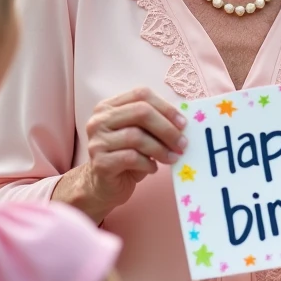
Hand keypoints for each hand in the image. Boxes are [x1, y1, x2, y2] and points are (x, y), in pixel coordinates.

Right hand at [59, 87, 187, 222]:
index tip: (183, 124)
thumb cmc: (127, 157)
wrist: (105, 186)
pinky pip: (131, 158)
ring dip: (161, 149)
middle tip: (183, 143)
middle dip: (167, 128)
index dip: (166, 107)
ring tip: (173, 158)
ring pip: (136, 136)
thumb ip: (154, 124)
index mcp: (109, 106)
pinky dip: (148, 163)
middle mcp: (100, 120)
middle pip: (140, 112)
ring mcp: (97, 141)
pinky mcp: (100, 162)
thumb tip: (182, 123)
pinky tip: (153, 168)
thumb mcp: (141, 135)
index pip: (141, 94)